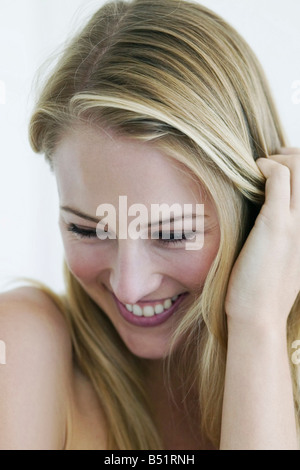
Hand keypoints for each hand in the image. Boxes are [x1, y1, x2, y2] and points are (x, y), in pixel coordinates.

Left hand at [225, 148, 299, 330]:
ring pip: (299, 167)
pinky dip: (267, 166)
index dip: (299, 164)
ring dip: (280, 157)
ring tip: (260, 166)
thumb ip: (281, 231)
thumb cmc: (262, 286)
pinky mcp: (277, 224)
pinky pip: (279, 178)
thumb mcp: (281, 255)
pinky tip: (253, 171)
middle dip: (292, 154)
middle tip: (270, 161)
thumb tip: (268, 210)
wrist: (258, 314)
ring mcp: (297, 222)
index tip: (277, 167)